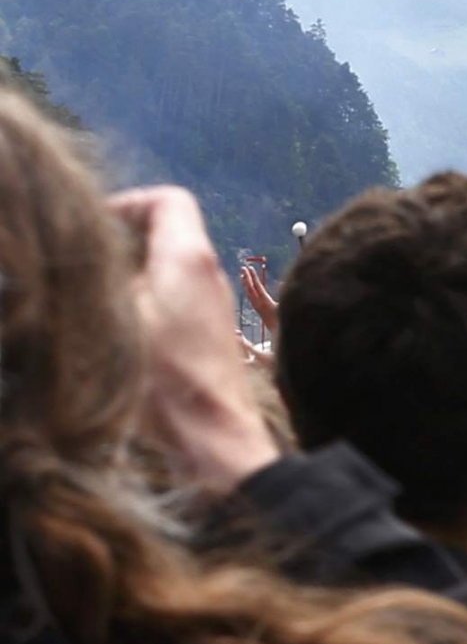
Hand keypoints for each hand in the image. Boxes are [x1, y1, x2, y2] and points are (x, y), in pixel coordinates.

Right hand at [108, 188, 280, 490]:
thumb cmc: (161, 381)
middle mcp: (210, 276)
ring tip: (89, 305)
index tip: (89, 228)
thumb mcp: (112, 319)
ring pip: (165, 273)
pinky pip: (172, 306)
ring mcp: (213, 310)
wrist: (212, 443)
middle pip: (165, 234)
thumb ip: (95, 276)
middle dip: (118, 244)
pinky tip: (112, 338)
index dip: (126, 203)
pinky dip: (142, 308)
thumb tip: (75, 257)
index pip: (168, 200)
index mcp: (189, 257)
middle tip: (79, 269)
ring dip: (127, 280)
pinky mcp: (209, 342)